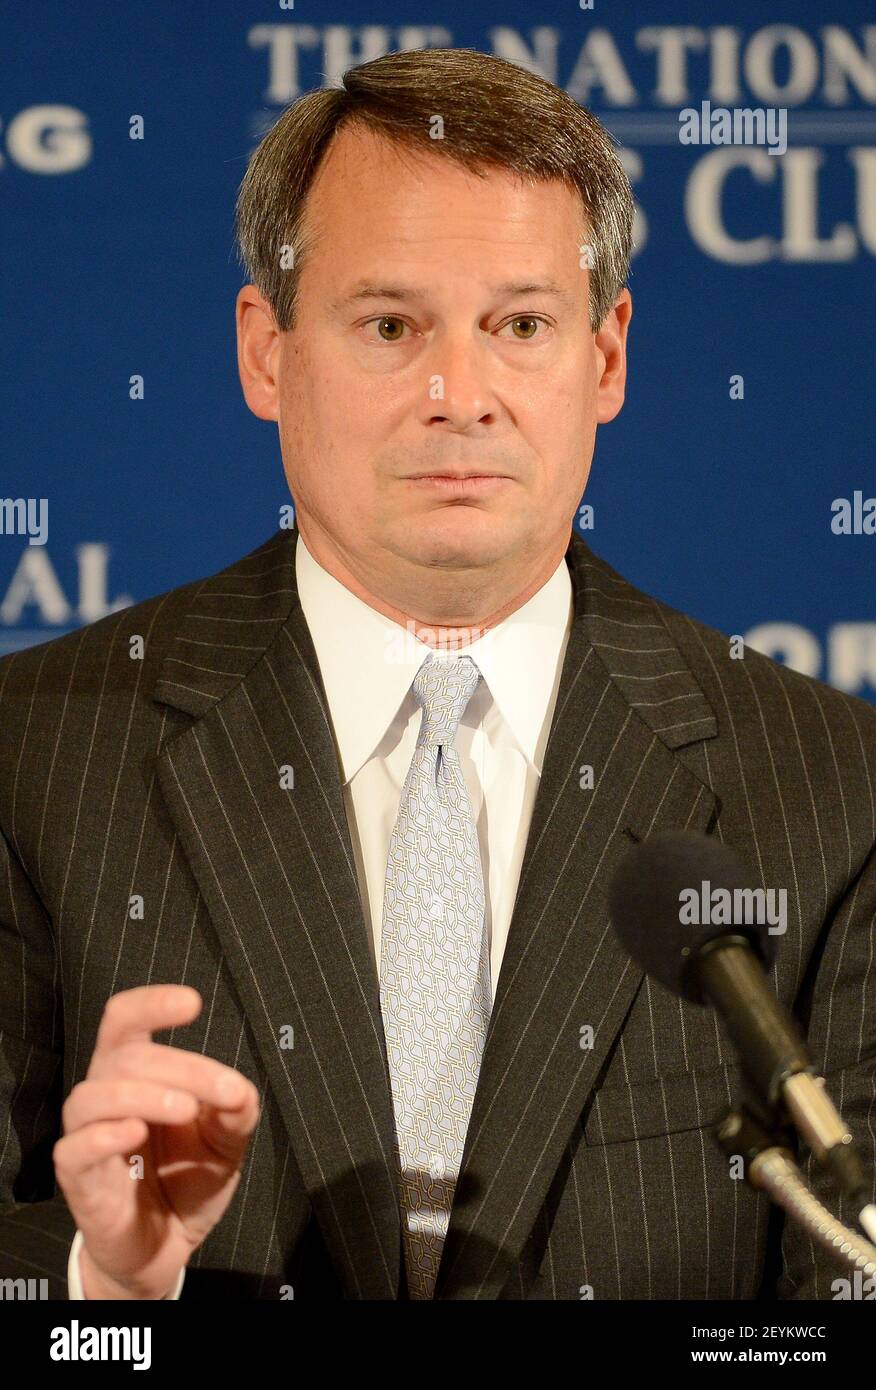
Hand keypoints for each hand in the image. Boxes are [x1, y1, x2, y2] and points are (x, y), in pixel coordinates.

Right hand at [53, 984, 259, 1298]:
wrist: (166, 1246)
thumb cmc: (186, 1179)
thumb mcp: (226, 1141)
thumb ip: (236, 1110)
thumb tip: (240, 1090)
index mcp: (136, 1072)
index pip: (126, 1020)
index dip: (151, 1003)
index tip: (191, 1003)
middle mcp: (105, 1094)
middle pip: (125, 1057)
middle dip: (183, 1067)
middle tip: (225, 1090)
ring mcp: (86, 1135)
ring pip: (93, 1095)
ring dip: (144, 1094)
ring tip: (185, 1109)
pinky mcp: (77, 1179)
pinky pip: (75, 1148)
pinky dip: (104, 1135)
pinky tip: (136, 1133)